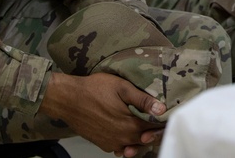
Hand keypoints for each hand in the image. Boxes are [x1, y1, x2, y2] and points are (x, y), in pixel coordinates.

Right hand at [39, 71, 164, 157]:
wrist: (67, 100)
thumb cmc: (94, 89)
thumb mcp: (121, 87)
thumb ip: (142, 100)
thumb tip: (161, 109)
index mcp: (130, 125)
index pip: (154, 128)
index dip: (162, 122)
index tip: (167, 114)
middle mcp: (122, 139)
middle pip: (145, 139)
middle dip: (153, 130)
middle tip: (156, 119)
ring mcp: (112, 144)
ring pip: (133, 145)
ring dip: (140, 138)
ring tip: (143, 126)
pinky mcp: (103, 144)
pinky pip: (120, 147)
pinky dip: (127, 142)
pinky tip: (127, 132)